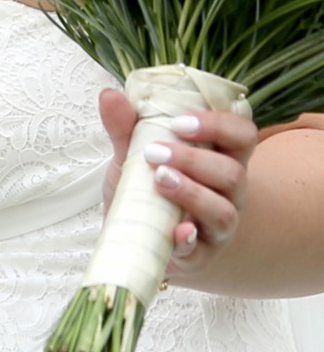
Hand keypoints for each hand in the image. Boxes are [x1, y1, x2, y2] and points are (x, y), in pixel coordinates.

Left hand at [99, 87, 257, 282]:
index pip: (241, 134)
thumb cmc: (146, 187)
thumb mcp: (133, 153)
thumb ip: (125, 126)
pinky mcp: (201, 256)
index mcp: (219, 157)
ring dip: (192, 193)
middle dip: (194, 160)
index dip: (219, 125)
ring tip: (159, 180)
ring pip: (224, 211)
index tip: (179, 123)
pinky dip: (188, 239)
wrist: (138, 236)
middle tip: (154, 153)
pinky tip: (176, 231)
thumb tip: (110, 95)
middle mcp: (228, 192)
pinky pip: (202, 249)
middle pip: (233, 172)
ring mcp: (218, 226)